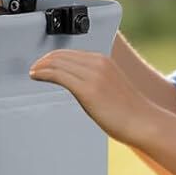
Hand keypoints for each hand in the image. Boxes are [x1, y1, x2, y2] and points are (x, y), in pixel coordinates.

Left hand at [29, 49, 158, 146]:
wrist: (142, 121)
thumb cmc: (128, 110)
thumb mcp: (110, 86)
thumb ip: (93, 79)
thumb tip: (76, 83)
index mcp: (103, 60)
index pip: (70, 52)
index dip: (52, 57)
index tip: (42, 63)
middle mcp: (97, 63)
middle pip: (61, 55)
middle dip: (44, 60)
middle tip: (33, 68)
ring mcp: (92, 75)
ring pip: (58, 63)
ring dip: (41, 66)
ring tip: (33, 73)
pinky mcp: (87, 89)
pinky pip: (59, 75)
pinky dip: (44, 73)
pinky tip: (36, 76)